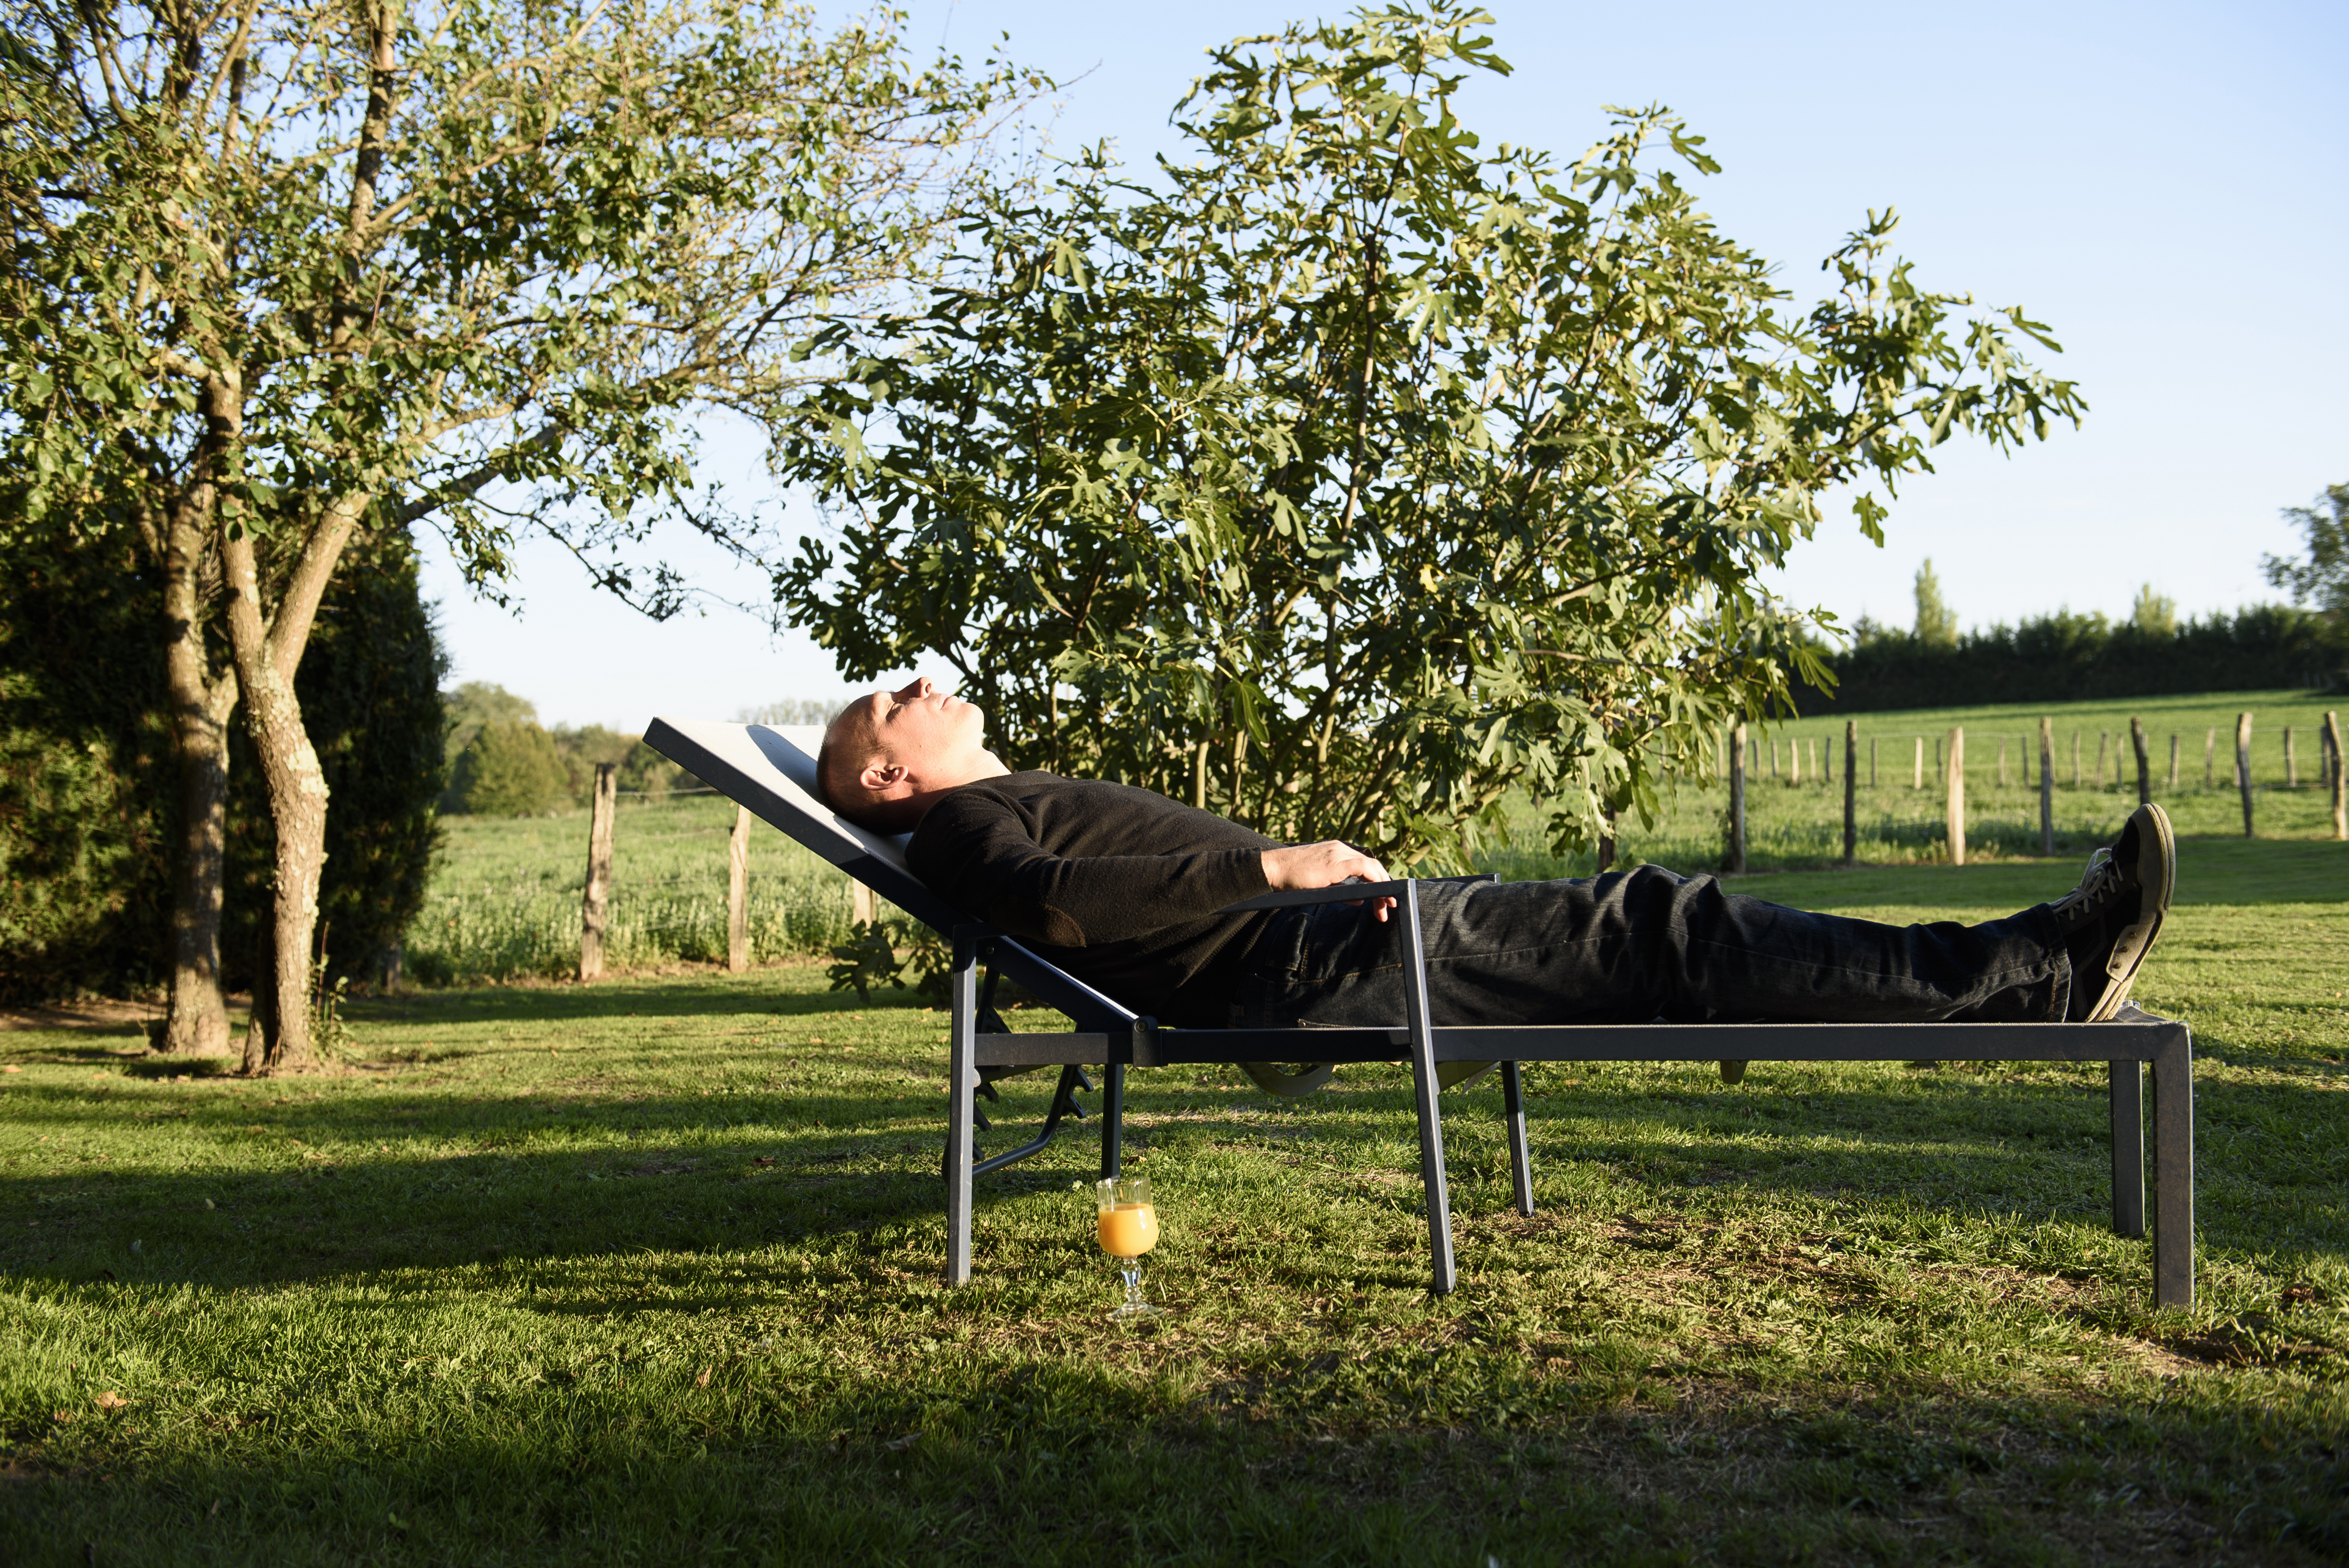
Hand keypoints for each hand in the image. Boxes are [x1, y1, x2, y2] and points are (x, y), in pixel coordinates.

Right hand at [1259, 841, 1395, 921]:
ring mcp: (1338, 853)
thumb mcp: (1321, 884)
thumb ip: (1342, 888)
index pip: (1366, 864)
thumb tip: (1359, 900)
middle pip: (1372, 866)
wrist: (1274, 869)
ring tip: (1387, 905)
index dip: (1379, 880)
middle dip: (1384, 887)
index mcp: (1337, 851)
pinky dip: (1376, 880)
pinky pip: (1365, 868)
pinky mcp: (1336, 862)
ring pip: (1372, 866)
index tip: (1385, 897)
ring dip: (1383, 887)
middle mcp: (1340, 848)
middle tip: (1388, 907)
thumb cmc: (1291, 878)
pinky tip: (1381, 893)